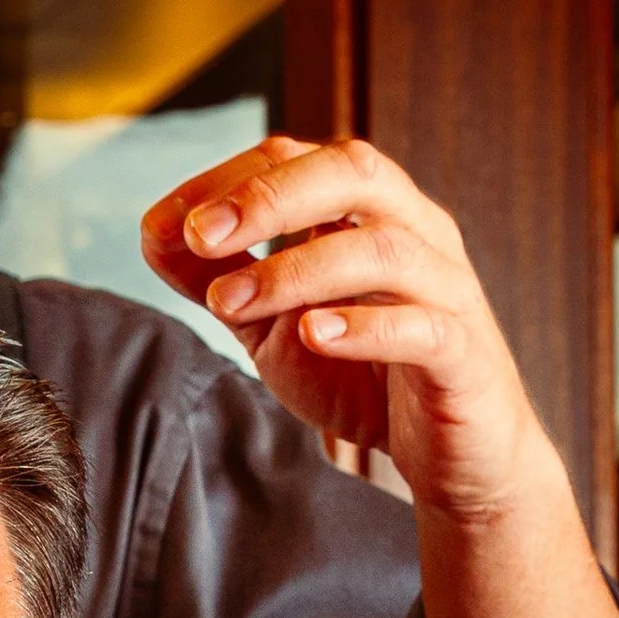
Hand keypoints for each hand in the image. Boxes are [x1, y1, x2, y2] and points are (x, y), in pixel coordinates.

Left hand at [140, 133, 550, 521]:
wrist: (453, 458)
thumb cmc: (367, 378)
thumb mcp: (273, 326)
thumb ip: (217, 279)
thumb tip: (153, 232)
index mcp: (369, 211)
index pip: (298, 158)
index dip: (227, 180)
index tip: (165, 224)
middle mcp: (417, 233)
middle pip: (353, 172)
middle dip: (269, 196)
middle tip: (199, 234)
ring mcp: (448, 290)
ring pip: (385, 248)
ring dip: (297, 269)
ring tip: (230, 301)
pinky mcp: (465, 355)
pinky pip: (424, 326)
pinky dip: (366, 326)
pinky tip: (314, 334)